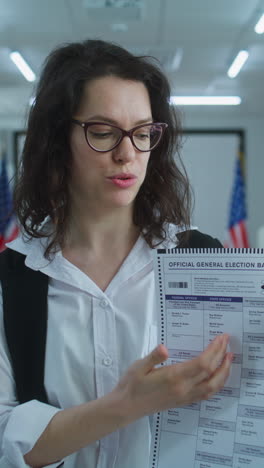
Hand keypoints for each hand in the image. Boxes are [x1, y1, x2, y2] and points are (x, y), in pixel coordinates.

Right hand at [114, 334, 231, 422]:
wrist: (126, 407)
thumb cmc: (131, 384)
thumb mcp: (138, 366)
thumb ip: (153, 357)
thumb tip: (164, 348)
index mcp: (173, 377)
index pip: (202, 363)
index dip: (214, 350)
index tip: (220, 338)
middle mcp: (183, 388)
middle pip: (211, 373)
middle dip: (222, 357)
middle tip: (227, 343)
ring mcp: (185, 397)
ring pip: (213, 387)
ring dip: (224, 372)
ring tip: (228, 359)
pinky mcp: (183, 402)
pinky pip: (206, 394)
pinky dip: (217, 384)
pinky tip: (218, 377)